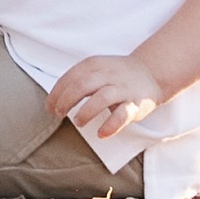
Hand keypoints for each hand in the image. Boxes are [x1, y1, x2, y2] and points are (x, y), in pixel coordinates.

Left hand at [48, 50, 162, 138]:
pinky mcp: (135, 104)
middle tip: (58, 114)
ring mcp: (122, 89)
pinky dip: (110, 125)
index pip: (70, 77)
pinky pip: (122, 115)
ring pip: (101, 98)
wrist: (150, 73)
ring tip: (78, 122)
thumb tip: (54, 100)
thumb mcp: (96, 69)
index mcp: (94, 65)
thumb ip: (79, 80)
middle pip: (82, 86)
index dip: (57, 93)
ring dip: (86, 112)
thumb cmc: (115, 75)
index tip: (49, 107)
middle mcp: (107, 74)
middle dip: (66, 101)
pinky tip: (101, 134)